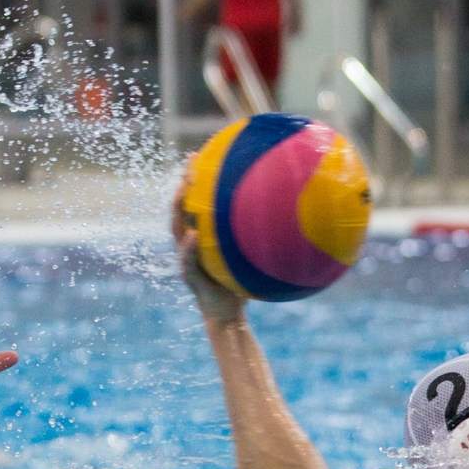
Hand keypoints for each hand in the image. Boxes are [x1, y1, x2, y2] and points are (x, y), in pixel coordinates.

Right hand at [172, 166, 246, 323]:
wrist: (229, 315)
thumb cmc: (243, 283)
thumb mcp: (253, 256)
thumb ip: (261, 237)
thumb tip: (292, 214)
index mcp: (203, 235)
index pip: (196, 201)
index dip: (196, 178)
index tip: (202, 153)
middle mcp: (190, 243)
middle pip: (182, 207)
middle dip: (184, 183)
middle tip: (191, 162)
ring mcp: (186, 258)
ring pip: (177, 229)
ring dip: (178, 208)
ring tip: (183, 191)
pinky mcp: (189, 277)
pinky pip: (187, 260)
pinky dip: (189, 247)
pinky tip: (193, 235)